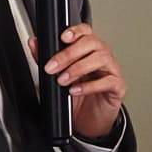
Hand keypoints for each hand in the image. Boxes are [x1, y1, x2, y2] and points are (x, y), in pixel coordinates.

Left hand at [29, 23, 125, 139]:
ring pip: (101, 59)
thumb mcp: (58, 75)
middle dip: (69, 54)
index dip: (75, 31)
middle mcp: (102, 56)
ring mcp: (112, 70)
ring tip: (63, 80)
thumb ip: (46, 58)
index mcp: (89, 49)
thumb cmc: (77, 95)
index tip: (63, 37)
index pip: (85, 31)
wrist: (89, 120)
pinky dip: (90, 85)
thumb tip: (33, 43)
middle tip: (52, 67)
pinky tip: (76, 90)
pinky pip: (108, 81)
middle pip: (91, 43)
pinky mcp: (118, 86)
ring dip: (78, 68)